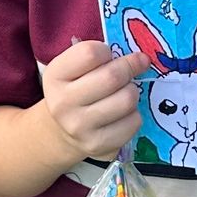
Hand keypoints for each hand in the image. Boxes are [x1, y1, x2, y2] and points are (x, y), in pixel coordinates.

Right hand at [40, 39, 143, 161]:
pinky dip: (135, 114)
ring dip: (132, 91)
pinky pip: (133, 122)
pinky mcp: (97, 145)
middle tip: (135, 65)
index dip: (106, 51)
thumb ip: (97, 58)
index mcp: (55, 76)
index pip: (90, 53)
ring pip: (127, 99)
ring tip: (125, 92)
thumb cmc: (75, 90)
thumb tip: (140, 59)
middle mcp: (63, 103)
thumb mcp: (73, 69)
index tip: (108, 55)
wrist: (61, 131)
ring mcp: (79, 127)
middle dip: (130, 67)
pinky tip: (123, 113)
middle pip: (113, 77)